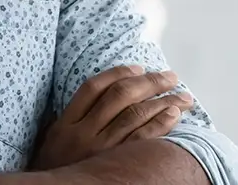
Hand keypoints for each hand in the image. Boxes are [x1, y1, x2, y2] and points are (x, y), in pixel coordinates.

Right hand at [29, 65, 193, 170]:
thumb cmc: (58, 169)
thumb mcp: (55, 140)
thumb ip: (70, 118)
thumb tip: (99, 94)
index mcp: (66, 123)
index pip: (94, 87)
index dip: (118, 73)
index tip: (139, 68)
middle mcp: (83, 134)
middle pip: (120, 96)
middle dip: (150, 82)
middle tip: (170, 77)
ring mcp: (100, 150)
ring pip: (135, 115)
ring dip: (163, 102)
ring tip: (182, 96)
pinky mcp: (116, 165)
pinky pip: (142, 140)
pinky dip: (160, 123)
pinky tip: (174, 115)